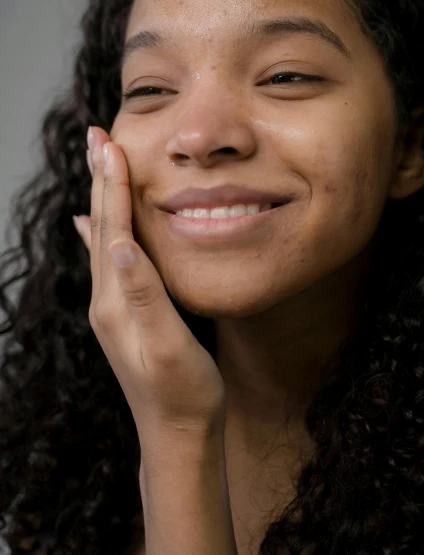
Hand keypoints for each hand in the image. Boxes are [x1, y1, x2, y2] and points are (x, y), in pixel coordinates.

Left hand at [72, 126, 225, 443]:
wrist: (177, 434)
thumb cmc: (183, 391)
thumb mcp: (168, 345)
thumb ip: (144, 294)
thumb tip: (120, 242)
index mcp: (118, 300)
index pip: (114, 228)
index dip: (113, 184)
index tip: (110, 143)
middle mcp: (108, 298)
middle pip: (102, 225)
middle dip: (101, 178)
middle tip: (97, 135)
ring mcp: (114, 306)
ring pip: (104, 237)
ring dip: (103, 196)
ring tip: (102, 163)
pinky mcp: (125, 313)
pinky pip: (108, 260)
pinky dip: (102, 233)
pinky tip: (93, 224)